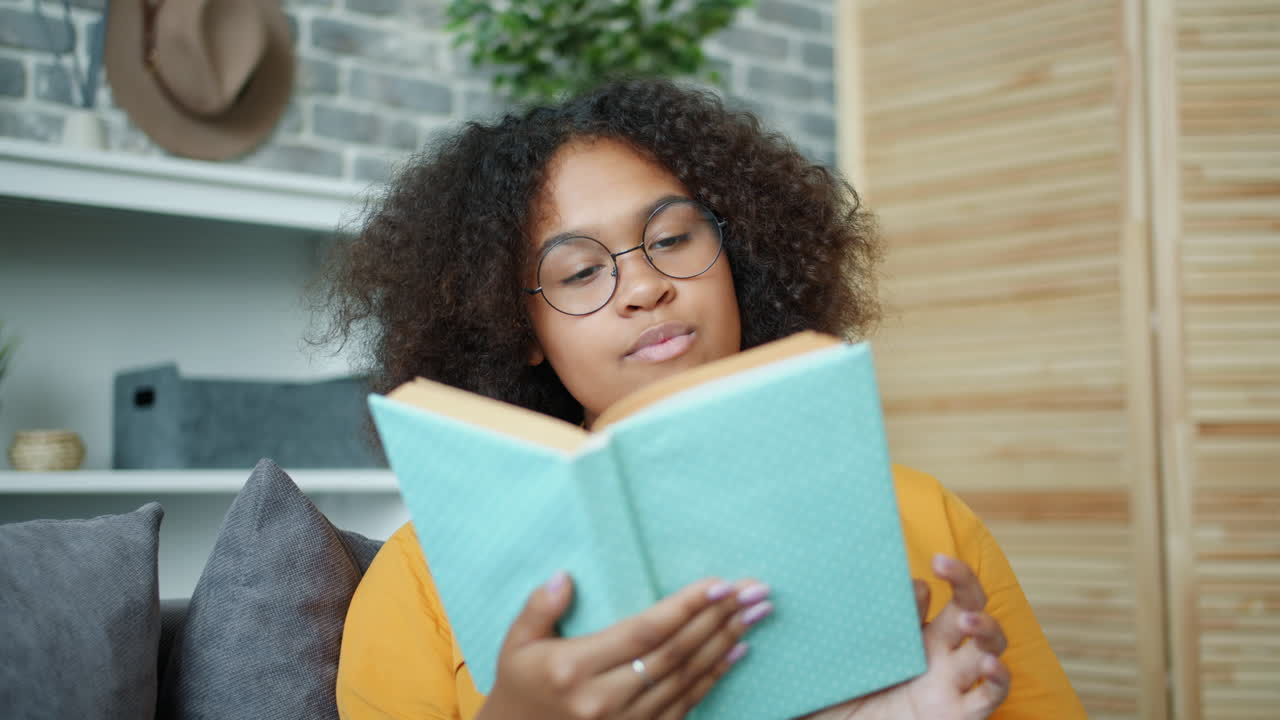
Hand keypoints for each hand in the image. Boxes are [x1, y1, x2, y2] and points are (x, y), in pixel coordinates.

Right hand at [476, 571, 771, 719]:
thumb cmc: (520, 687)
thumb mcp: (516, 644)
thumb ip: (540, 608)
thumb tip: (565, 576)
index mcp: (574, 669)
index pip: (644, 632)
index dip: (685, 607)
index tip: (720, 584)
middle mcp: (604, 700)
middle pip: (675, 653)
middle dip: (719, 619)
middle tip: (754, 592)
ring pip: (686, 678)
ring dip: (725, 643)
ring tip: (754, 614)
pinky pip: (686, 704)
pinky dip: (714, 677)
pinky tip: (736, 651)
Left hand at [804, 555, 1009, 719]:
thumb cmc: (838, 695)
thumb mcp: (845, 651)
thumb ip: (864, 619)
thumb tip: (901, 583)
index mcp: (909, 634)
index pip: (931, 594)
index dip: (930, 575)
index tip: (925, 560)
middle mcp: (936, 653)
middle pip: (970, 607)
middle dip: (966, 582)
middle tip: (944, 564)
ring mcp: (950, 682)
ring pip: (990, 646)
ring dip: (989, 627)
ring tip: (968, 621)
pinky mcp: (958, 714)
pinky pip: (993, 695)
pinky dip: (999, 678)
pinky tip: (988, 665)